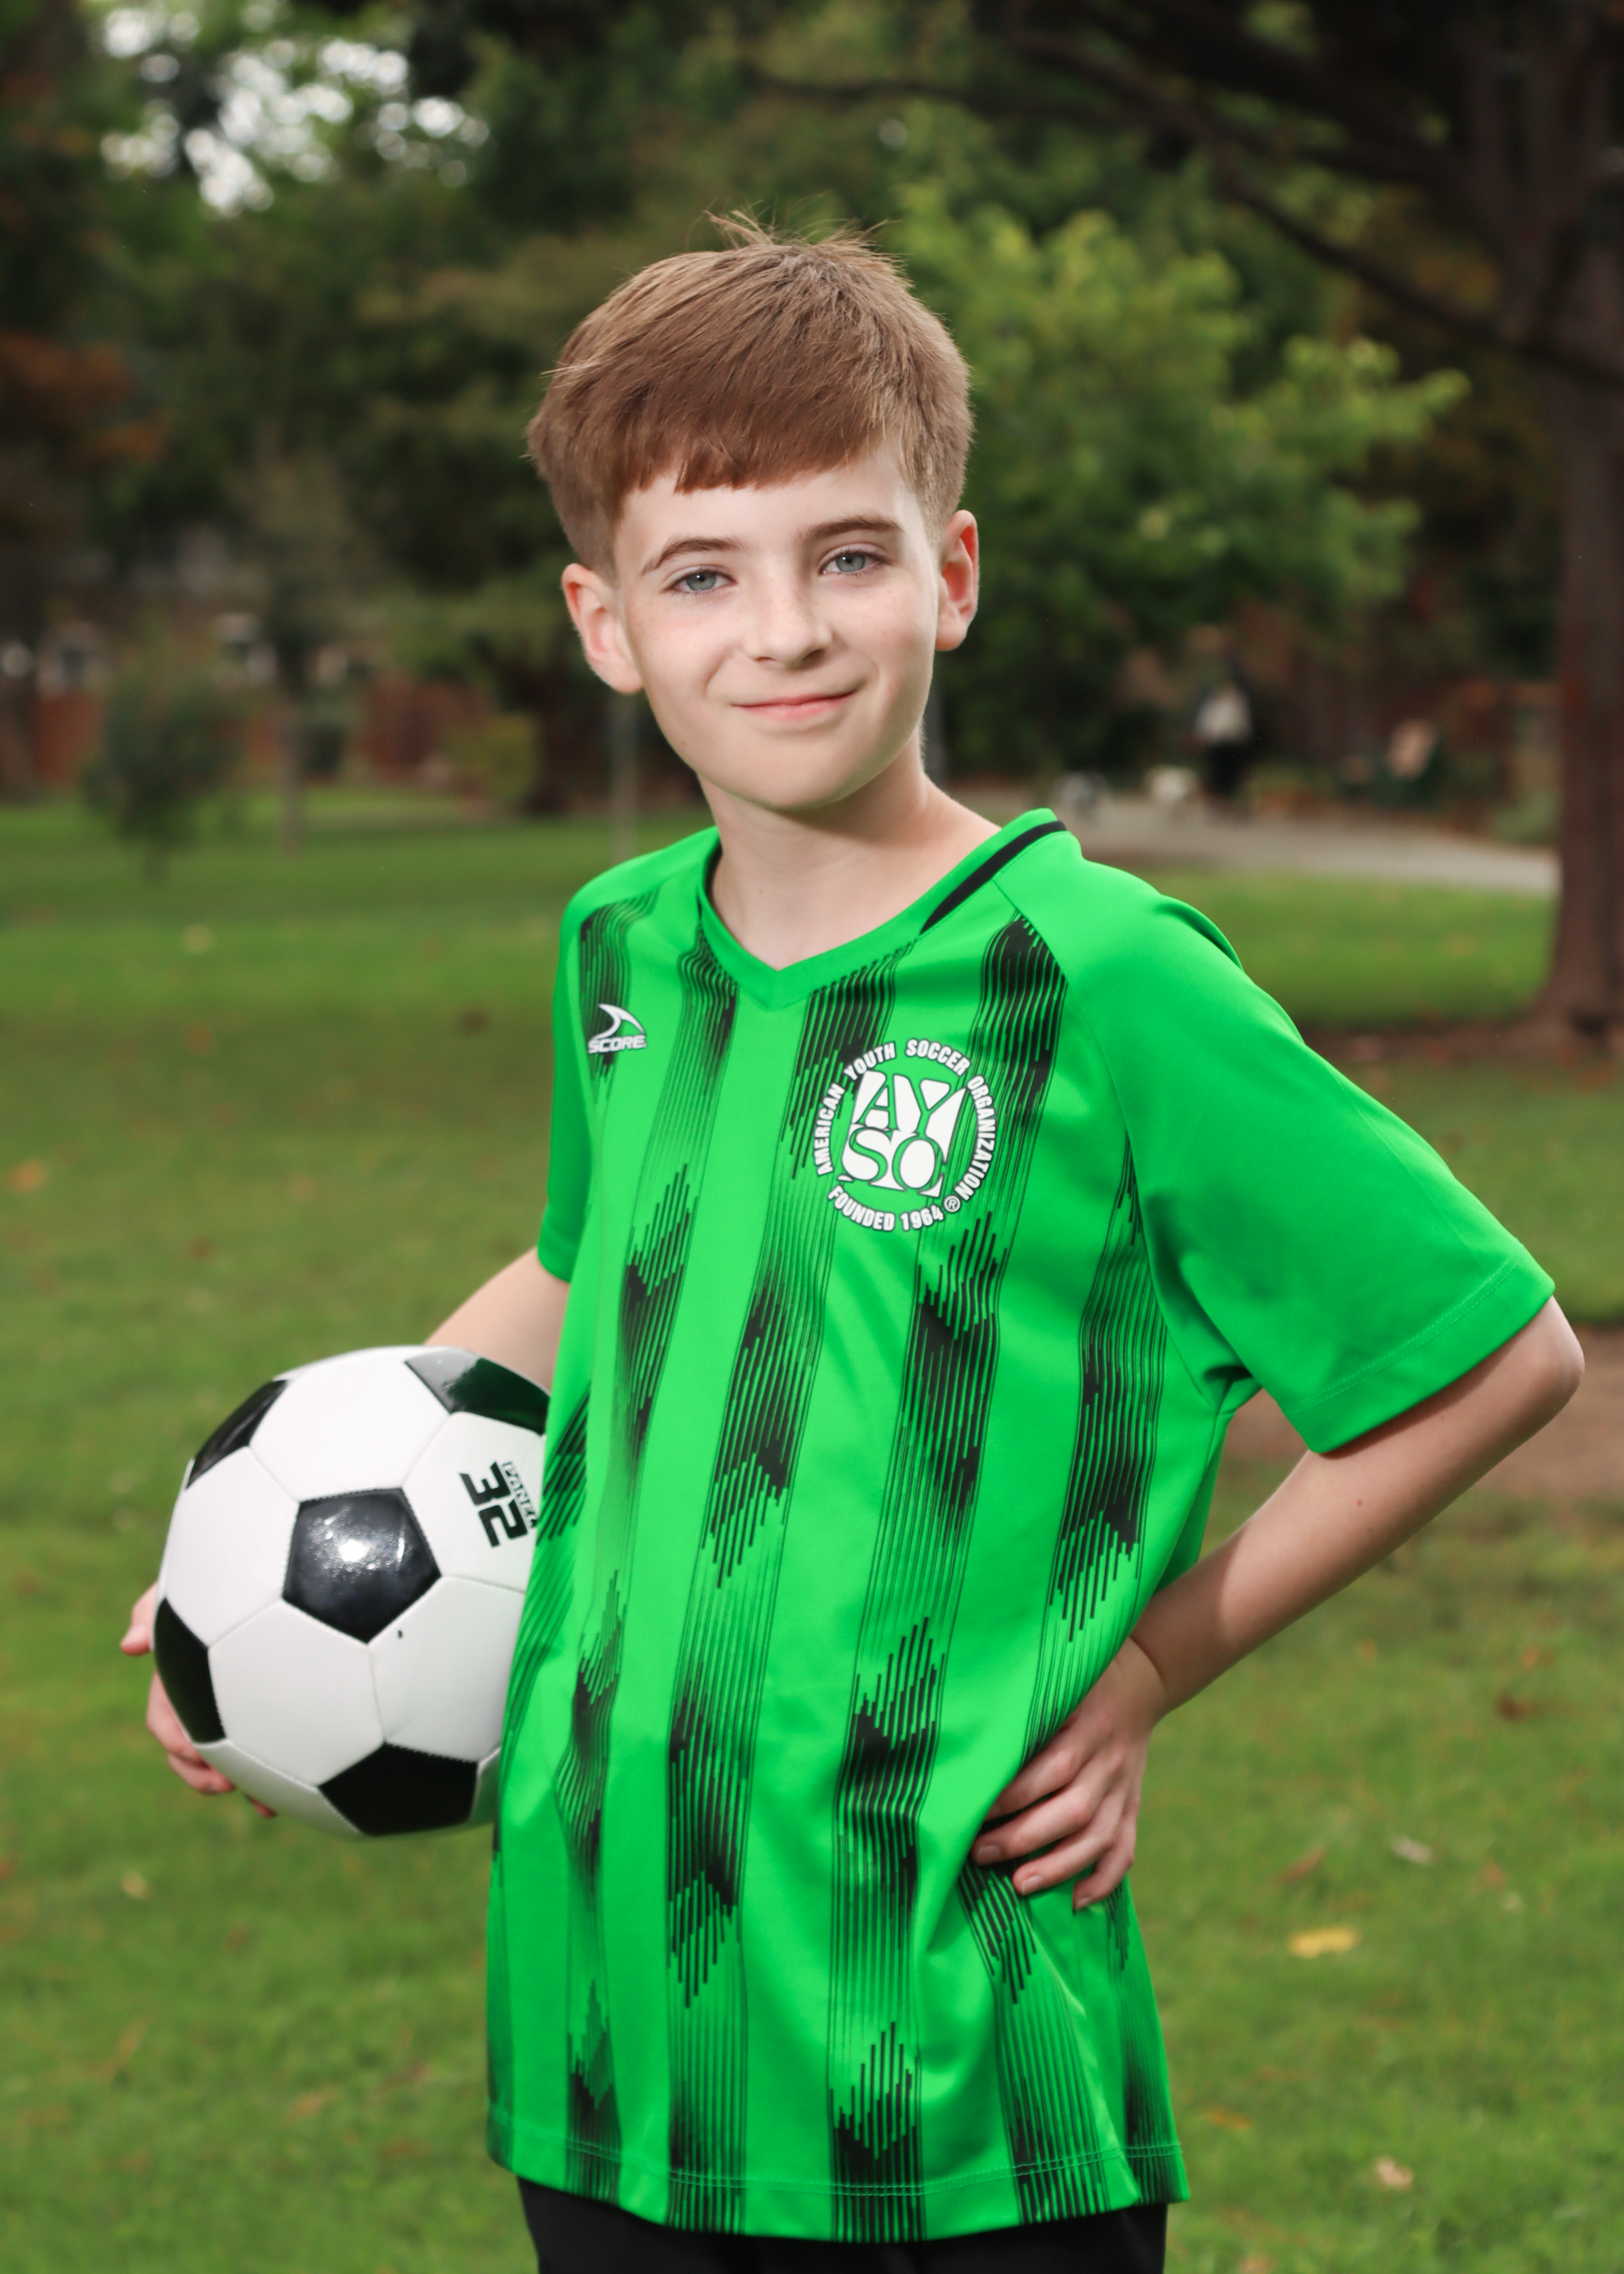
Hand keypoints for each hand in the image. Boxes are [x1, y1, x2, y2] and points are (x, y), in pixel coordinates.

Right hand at [121, 1584, 271, 1813]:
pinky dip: (277, 1774)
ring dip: (243, 1784)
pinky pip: (272, 1752)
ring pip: (234, 1761)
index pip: (165, 1718)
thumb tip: (129, 1646)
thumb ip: (156, 1606)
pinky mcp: (279, 1710)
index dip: (174, 1740)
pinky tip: (297, 1790)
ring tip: (265, 1804)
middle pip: (194, 1752)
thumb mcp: (194, 1583)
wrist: (290, 1568)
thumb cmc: (237, 1570)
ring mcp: (245, 1706)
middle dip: (204, 1776)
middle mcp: (210, 1695)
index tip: (189, 1752)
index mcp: (185, 1674)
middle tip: (226, 1785)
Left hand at [970, 1636, 1167, 1909]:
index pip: (1051, 1768)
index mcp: (1086, 1726)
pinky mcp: (1133, 1805)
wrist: (1142, 1677)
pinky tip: (1076, 1902)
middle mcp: (1109, 1761)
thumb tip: (966, 1741)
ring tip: (1019, 1886)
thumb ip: (1021, 1709)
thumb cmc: (1075, 1681)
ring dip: (1059, 1866)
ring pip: (1098, 1836)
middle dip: (1024, 1838)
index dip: (1013, 1795)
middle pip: (1072, 1810)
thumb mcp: (1054, 1682)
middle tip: (980, 1854)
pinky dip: (1104, 1879)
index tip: (972, 1811)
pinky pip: (1125, 1849)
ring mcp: (1125, 1787)